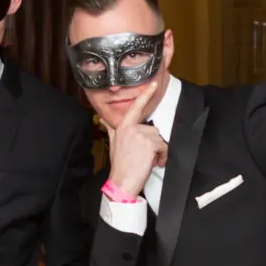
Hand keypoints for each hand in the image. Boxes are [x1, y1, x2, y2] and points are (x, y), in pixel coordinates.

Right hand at [108, 82, 167, 196]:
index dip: (146, 94)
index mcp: (123, 126)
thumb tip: (102, 118)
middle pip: (152, 129)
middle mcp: (131, 128)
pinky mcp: (149, 144)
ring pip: (159, 138)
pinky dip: (162, 156)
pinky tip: (155, 163)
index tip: (155, 84)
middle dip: (152, 143)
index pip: (136, 107)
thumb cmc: (120, 164)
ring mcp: (141, 135)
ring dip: (158, 151)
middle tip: (144, 155)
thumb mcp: (113, 143)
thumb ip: (110, 128)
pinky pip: (163, 146)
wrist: (122, 181)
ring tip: (148, 160)